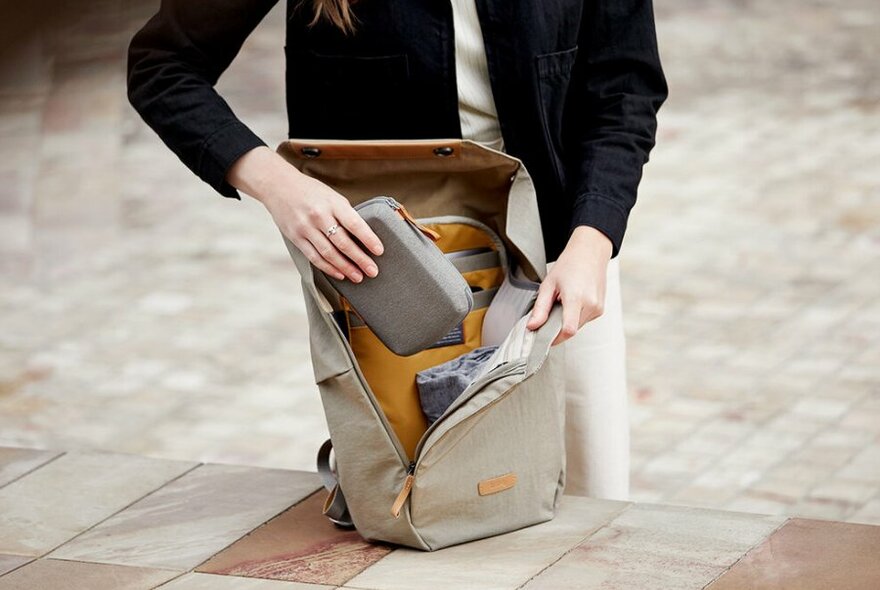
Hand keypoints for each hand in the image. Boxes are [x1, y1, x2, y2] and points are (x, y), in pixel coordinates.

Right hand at [226, 146, 383, 281]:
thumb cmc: (311, 191)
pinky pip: (314, 257)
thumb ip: (345, 214)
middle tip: (373, 271)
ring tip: (359, 276)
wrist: (278, 186)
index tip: (380, 251)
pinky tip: (340, 274)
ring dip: (346, 267)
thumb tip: (364, 236)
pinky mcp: (296, 238)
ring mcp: (306, 228)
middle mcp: (319, 216)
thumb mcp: (332, 196)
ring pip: (329, 253)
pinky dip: (328, 268)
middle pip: (343, 243)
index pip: (355, 224)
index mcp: (333, 203)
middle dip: (360, 259)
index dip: (369, 239)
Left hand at [526, 225, 612, 345]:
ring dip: (566, 321)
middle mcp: (591, 305)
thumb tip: (532, 326)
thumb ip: (540, 308)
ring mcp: (598, 308)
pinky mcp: (600, 310)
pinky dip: (574, 317)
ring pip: (577, 327)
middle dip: (557, 328)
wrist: (590, 252)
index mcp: (576, 297)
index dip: (555, 338)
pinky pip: (583, 321)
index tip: (543, 337)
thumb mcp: (548, 284)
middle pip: (571, 330)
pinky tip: (572, 302)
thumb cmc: (569, 265)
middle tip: (548, 314)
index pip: (568, 330)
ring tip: (562, 303)